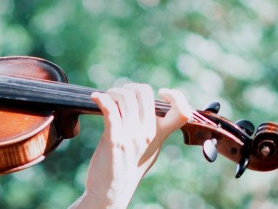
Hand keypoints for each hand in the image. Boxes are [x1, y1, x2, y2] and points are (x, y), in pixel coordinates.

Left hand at [70, 84, 191, 208]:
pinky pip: (110, 110)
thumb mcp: (149, 147)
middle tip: (118, 95)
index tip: (162, 92)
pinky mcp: (114, 139)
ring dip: (112, 92)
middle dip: (128, 88)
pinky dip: (101, 99)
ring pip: (125, 98)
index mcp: (160, 135)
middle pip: (144, 94)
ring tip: (105, 98)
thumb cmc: (128, 166)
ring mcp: (132, 137)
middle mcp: (149, 134)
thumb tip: (149, 107)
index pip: (182, 112)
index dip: (177, 97)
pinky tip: (95, 97)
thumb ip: (153, 128)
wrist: (112, 190)